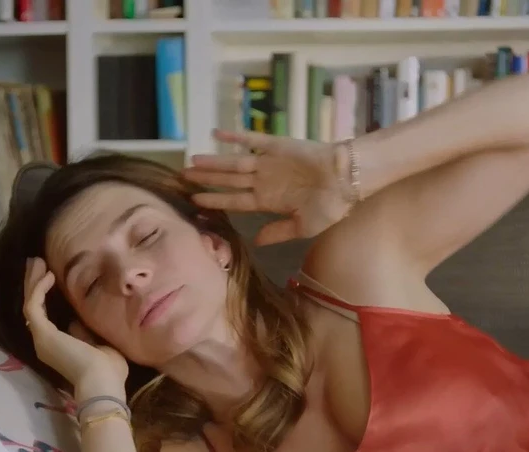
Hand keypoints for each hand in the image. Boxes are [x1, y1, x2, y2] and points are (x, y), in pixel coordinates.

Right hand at [23, 257, 127, 389]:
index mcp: (57, 346)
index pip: (45, 316)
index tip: (50, 276)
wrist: (103, 382)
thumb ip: (85, 333)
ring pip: (30, 304)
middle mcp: (44, 342)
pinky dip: (39, 289)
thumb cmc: (108, 369)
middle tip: (35, 263)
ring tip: (36, 262)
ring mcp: (41, 338)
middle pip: (33, 307)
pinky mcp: (42, 333)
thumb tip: (76, 321)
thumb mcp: (98, 345)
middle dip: (34, 283)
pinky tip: (49, 275)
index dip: (44, 295)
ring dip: (33, 282)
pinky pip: (34, 305)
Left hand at [182, 128, 354, 245]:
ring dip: (213, 162)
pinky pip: (252, 139)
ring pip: (234, 163)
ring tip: (192, 162)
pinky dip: (235, 136)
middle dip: (206, 179)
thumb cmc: (328, 206)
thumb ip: (277, 232)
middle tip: (182, 176)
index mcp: (268, 201)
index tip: (195, 200)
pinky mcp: (276, 146)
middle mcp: (264, 181)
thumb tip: (255, 242)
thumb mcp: (303, 227)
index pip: (234, 201)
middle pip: (228, 181)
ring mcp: (268, 163)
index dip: (214, 199)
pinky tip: (216, 133)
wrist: (346, 180)